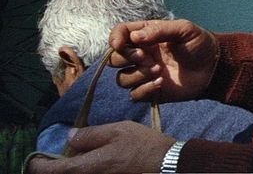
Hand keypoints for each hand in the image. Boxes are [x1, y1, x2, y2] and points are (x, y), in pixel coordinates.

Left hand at [25, 122, 173, 173]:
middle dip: (53, 169)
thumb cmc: (142, 146)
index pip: (49, 171)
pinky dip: (83, 171)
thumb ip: (90, 135)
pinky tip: (92, 162)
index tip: (35, 158)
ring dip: (70, 169)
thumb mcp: (117, 131)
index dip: (37, 165)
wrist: (168, 166)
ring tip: (75, 158)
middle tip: (53, 159)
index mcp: (85, 167)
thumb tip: (70, 137)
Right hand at [108, 19, 217, 102]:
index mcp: (146, 36)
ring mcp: (144, 74)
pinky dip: (144, 89)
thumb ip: (160, 30)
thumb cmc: (199, 43)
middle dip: (125, 58)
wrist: (213, 66)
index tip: (120, 44)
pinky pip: (134, 95)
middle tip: (145, 57)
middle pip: (114, 59)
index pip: (119, 34)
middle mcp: (141, 55)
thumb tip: (134, 37)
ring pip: (122, 78)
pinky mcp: (150, 91)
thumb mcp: (184, 29)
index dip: (114, 39)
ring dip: (137, 74)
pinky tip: (161, 82)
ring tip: (159, 70)